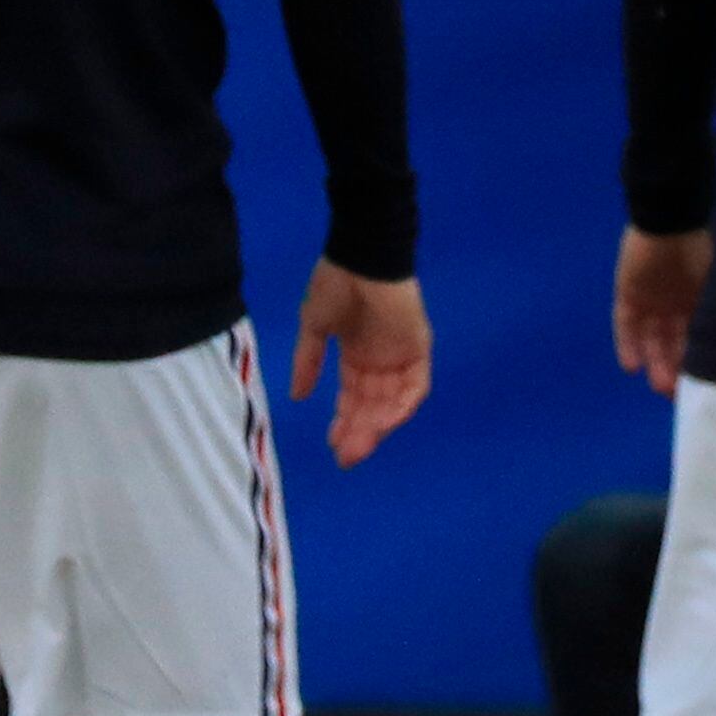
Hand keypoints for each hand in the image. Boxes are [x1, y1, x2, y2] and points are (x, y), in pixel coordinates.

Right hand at [292, 263, 432, 465]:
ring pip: (392, 402)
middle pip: (373, 406)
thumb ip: (307, 363)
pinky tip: (382, 424)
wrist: (361, 258)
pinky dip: (401, 407)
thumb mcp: (314, 328)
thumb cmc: (336, 285)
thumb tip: (297, 397)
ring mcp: (401, 357)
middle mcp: (380, 361)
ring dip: (377, 426)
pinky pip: (415, 387)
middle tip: (345, 457)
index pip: (354, 398)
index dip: (344, 421)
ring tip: (358, 446)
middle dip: (359, 432)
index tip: (332, 443)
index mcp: (357, 356)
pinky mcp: (418, 350)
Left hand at [613, 227, 709, 397]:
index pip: (693, 338)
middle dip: (673, 367)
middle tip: (677, 392)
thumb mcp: (712, 284)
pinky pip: (625, 325)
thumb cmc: (695, 249)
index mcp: (695, 301)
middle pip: (670, 342)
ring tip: (658, 386)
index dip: (695, 361)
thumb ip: (712, 312)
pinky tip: (631, 367)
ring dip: (653, 361)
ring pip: (650, 338)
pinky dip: (627, 345)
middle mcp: (671, 304)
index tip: (700, 384)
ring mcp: (649, 301)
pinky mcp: (627, 295)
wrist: (669, 219)